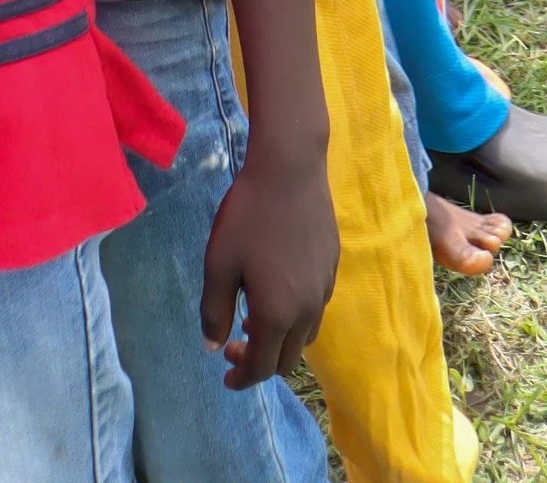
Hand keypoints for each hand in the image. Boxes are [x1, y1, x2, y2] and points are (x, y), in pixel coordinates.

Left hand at [201, 152, 337, 387]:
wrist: (290, 168)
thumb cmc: (248, 214)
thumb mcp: (219, 263)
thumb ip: (214, 311)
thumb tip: (214, 346)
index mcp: (277, 314)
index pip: (261, 366)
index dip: (241, 378)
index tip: (224, 377)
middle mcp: (307, 309)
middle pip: (287, 358)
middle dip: (259, 363)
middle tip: (232, 347)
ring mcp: (325, 288)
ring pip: (305, 336)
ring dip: (280, 341)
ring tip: (252, 321)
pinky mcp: (332, 267)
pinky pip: (315, 309)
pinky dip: (295, 317)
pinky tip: (278, 291)